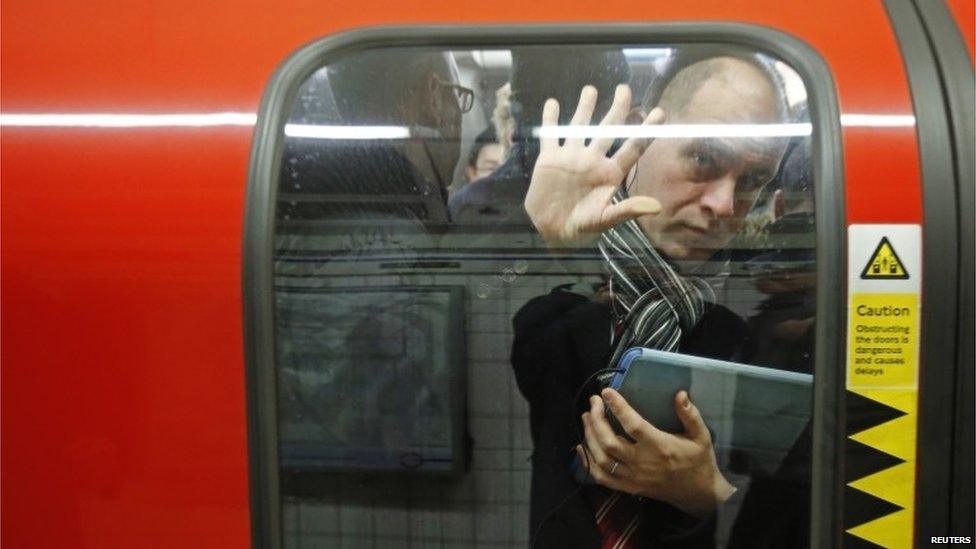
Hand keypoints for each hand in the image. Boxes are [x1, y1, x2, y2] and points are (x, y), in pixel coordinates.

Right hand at [524, 84, 664, 247]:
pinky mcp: (550, 160)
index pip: (633, 147)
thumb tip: (656, 207)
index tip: (660, 112)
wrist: (553, 232)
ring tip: (590, 89)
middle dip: (617, 109)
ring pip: (579, 126)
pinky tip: (552, 103)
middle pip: (608, 129)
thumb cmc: (582, 229)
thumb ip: (628, 210)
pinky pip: (551, 135)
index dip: (646, 130)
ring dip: (584, 107)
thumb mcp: (605, 220)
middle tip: (625, 89)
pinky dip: (550, 119)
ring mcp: (571, 157)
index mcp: (609, 173)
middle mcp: (592, 160)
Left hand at [576, 388, 735, 517]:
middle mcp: (643, 463)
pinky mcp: (629, 488)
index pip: (633, 425)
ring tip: (586, 418)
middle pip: (610, 442)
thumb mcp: (701, 436)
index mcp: (660, 447)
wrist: (699, 494)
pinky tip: (582, 446)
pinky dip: (588, 462)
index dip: (618, 407)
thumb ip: (690, 414)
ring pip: (602, 459)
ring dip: (589, 437)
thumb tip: (680, 393)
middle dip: (596, 420)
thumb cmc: (699, 461)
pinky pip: (602, 478)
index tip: (606, 392)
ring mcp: (633, 478)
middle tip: (593, 403)